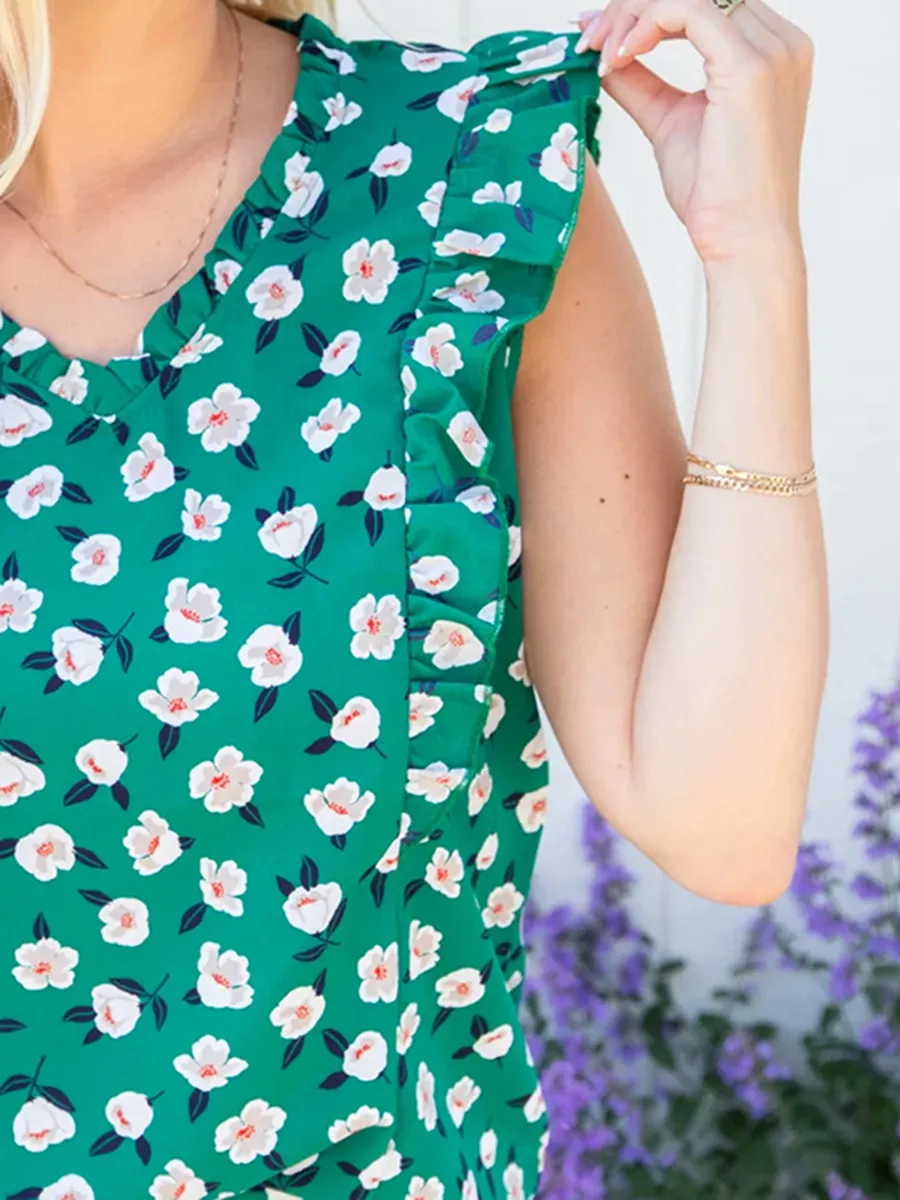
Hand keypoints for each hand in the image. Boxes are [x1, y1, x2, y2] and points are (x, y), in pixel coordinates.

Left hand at [575, 0, 813, 266]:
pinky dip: (644, 25)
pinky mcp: (750, 69)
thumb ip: (641, 81)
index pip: (704, 1)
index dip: (647, 10)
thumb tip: (604, 52)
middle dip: (633, 6)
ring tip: (601, 52)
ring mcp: (771, 52)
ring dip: (633, 12)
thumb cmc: (714, 196)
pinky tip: (619, 58)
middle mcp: (781, 42)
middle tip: (590, 40)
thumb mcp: (668, 121)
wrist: (740, 242)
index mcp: (770, 51)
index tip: (599, 39)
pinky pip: (687, 10)